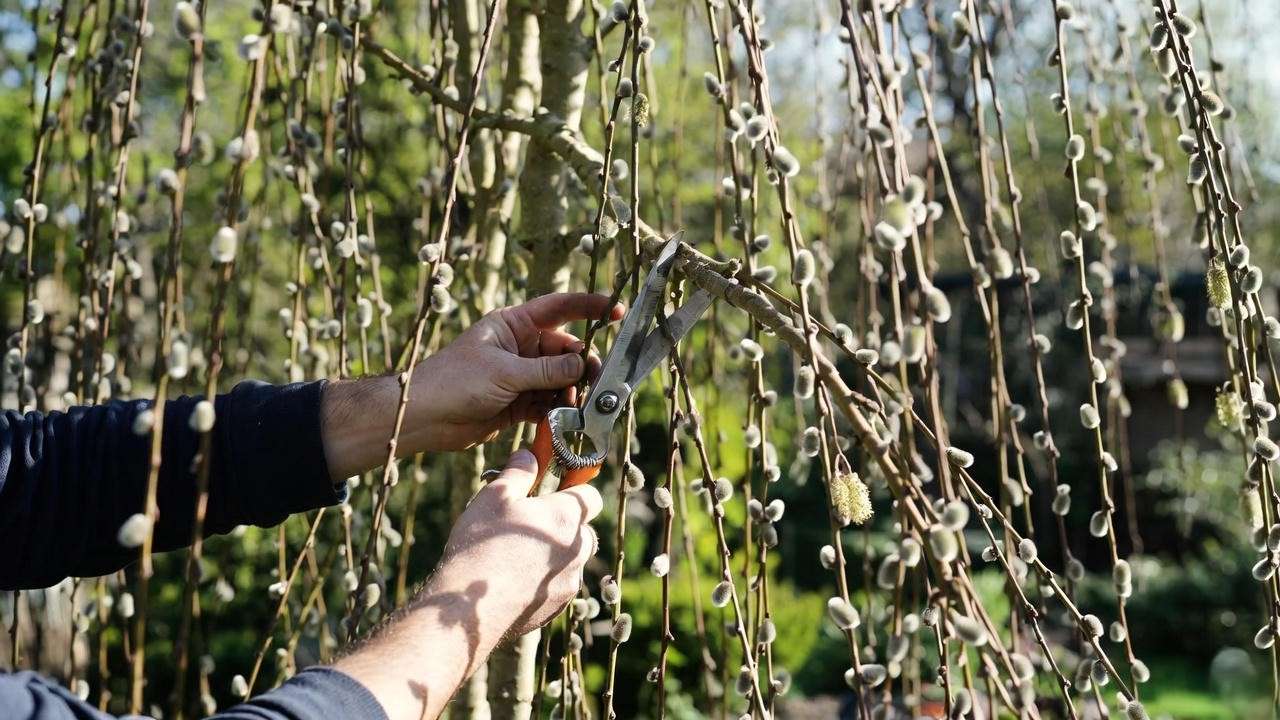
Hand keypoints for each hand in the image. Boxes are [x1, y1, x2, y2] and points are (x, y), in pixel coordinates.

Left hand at [408, 292, 622, 452]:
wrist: (424, 417)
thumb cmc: (455, 381)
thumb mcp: (505, 372)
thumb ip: (546, 371)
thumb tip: (583, 366)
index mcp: (513, 325)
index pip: (559, 308)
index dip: (589, 307)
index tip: (616, 311)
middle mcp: (520, 347)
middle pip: (565, 351)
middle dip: (582, 366)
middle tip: (595, 382)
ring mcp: (520, 376)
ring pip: (560, 380)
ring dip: (571, 392)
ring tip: (576, 405)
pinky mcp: (518, 403)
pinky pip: (549, 403)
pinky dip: (559, 411)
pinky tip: (565, 419)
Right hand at [431, 449, 602, 635]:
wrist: (467, 610)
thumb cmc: (480, 545)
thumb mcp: (494, 496)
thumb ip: (518, 472)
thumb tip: (529, 454)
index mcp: (567, 516)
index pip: (590, 495)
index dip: (575, 489)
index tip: (556, 488)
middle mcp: (577, 549)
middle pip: (583, 529)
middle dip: (564, 524)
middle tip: (529, 522)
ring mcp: (569, 581)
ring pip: (571, 559)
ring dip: (553, 554)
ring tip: (517, 554)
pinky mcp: (557, 607)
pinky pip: (558, 585)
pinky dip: (543, 580)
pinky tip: (513, 579)